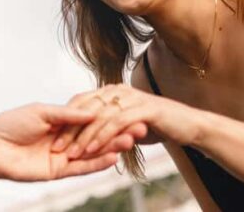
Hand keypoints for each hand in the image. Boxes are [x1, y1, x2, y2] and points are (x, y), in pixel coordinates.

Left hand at [0, 103, 146, 181]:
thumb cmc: (11, 123)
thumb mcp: (41, 112)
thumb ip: (68, 114)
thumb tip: (94, 111)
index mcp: (58, 121)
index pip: (88, 119)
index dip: (107, 116)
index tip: (127, 109)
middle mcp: (64, 139)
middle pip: (95, 136)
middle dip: (116, 132)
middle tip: (139, 127)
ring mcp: (62, 156)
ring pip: (93, 153)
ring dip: (112, 147)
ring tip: (132, 140)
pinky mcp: (58, 172)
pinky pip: (82, 168)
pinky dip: (98, 163)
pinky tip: (115, 157)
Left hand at [52, 84, 203, 159]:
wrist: (190, 126)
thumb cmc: (157, 126)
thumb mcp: (127, 125)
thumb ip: (108, 126)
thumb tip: (87, 134)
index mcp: (111, 91)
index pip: (81, 103)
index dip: (66, 119)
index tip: (53, 137)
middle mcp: (118, 90)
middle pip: (85, 108)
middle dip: (69, 129)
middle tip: (55, 147)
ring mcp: (131, 97)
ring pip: (99, 117)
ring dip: (83, 137)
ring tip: (70, 153)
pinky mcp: (143, 109)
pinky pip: (116, 123)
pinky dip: (102, 136)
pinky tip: (92, 149)